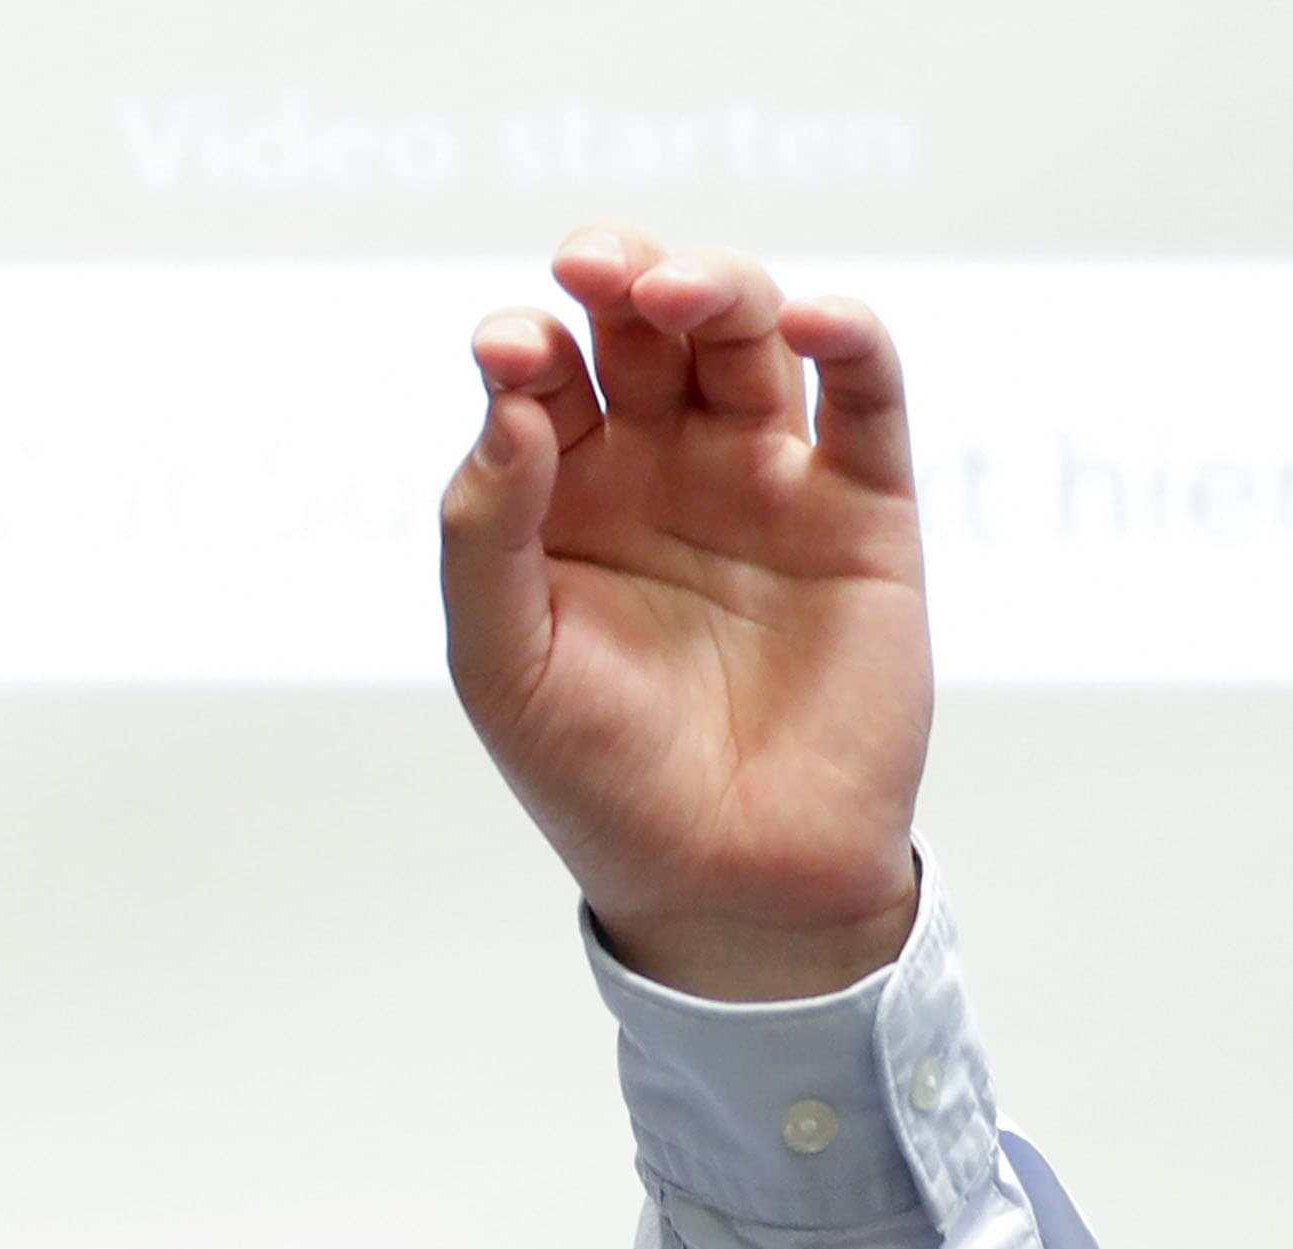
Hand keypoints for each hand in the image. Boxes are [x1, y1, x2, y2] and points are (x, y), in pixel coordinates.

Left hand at [440, 225, 931, 1000]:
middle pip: (641, 328)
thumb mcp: (501, 661)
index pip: (538, 379)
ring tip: (676, 291)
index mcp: (561, 494)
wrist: (726, 880)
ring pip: (744, 336)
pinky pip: (864, 396)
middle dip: (615, 277)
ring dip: (715, 287)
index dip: (521, 344)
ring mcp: (763, 478)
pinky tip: (806, 319)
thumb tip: (507, 409)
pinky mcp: (863, 509)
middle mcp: (659, 467)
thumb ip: (486, 535)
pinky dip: (844, 337)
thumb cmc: (594, 775)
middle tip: (591, 266)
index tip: (507, 351)